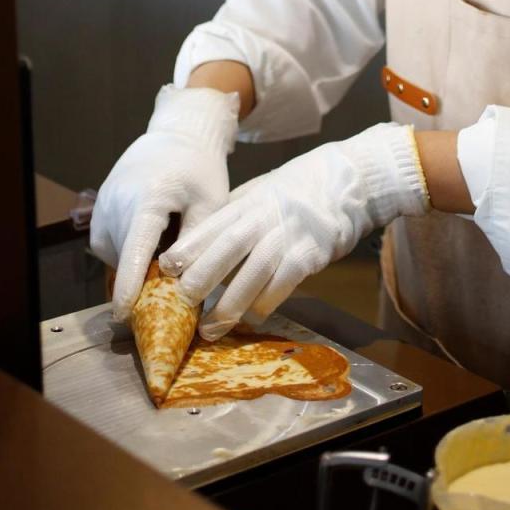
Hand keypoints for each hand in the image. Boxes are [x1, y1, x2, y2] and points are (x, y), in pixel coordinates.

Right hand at [90, 84, 239, 319]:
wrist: (178, 133)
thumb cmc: (200, 168)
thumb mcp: (210, 203)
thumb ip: (196, 243)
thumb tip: (183, 283)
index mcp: (148, 199)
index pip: (134, 250)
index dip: (129, 283)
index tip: (123, 312)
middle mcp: (117, 201)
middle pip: (125, 256)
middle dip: (144, 277)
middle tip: (174, 281)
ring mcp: (104, 203)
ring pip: (115, 252)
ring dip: (136, 262)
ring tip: (166, 247)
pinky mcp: (100, 206)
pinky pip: (109, 242)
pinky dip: (127, 250)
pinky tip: (152, 240)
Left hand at [158, 122, 428, 338]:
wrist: (345, 180)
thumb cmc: (293, 193)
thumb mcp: (257, 195)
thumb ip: (231, 219)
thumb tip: (193, 250)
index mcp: (246, 202)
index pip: (210, 225)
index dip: (187, 248)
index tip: (164, 269)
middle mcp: (264, 217)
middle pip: (227, 248)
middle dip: (201, 277)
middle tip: (180, 304)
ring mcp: (289, 234)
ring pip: (254, 271)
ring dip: (229, 304)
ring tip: (209, 329)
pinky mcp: (312, 252)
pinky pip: (286, 281)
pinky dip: (267, 301)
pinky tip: (253, 316)